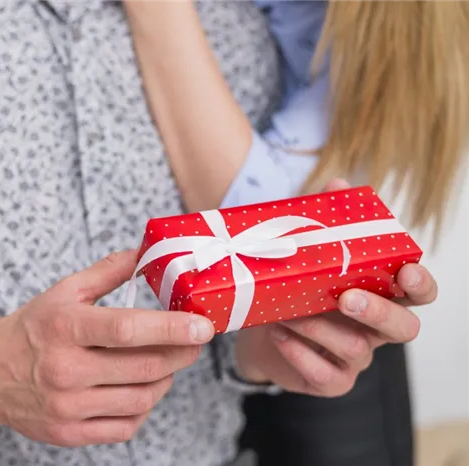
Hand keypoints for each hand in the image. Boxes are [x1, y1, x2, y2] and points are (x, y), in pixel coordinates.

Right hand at [0, 250, 213, 446]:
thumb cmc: (33, 328)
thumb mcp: (64, 291)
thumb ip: (108, 272)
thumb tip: (146, 253)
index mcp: (64, 328)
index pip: (127, 330)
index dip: (171, 328)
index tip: (203, 326)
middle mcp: (64, 369)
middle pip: (143, 368)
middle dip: (180, 354)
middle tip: (193, 341)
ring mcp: (66, 406)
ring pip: (141, 399)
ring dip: (164, 380)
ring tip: (164, 363)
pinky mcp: (68, 433)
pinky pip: (125, 427)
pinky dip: (143, 407)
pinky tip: (140, 388)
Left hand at [234, 179, 437, 396]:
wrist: (256, 334)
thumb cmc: (291, 291)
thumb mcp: (304, 256)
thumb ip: (326, 222)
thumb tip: (339, 183)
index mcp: (378, 296)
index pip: (418, 294)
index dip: (420, 285)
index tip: (407, 271)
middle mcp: (374, 329)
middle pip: (403, 328)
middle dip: (378, 312)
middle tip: (346, 298)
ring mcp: (354, 359)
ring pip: (357, 349)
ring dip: (320, 328)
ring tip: (288, 313)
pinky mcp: (330, 380)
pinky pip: (327, 375)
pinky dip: (303, 355)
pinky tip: (281, 336)